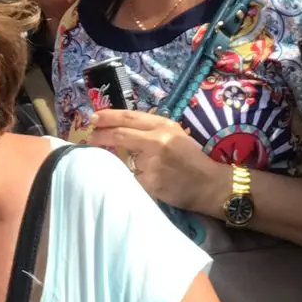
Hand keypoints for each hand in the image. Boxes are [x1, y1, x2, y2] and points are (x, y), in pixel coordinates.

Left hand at [86, 109, 220, 212]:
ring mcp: (152, 163)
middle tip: (90, 136)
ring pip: (123, 160)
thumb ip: (151, 129)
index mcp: (163, 125)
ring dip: (118, 163)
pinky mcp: (150, 183)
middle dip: (100, 135)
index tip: (94, 118)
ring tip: (126, 166)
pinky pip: (130, 179)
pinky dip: (128, 179)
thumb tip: (120, 127)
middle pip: (120, 134)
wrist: (210, 185)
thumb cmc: (192, 158)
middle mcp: (157, 141)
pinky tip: (138, 181)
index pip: (128, 117)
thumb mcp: (175, 134)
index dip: (107, 116)